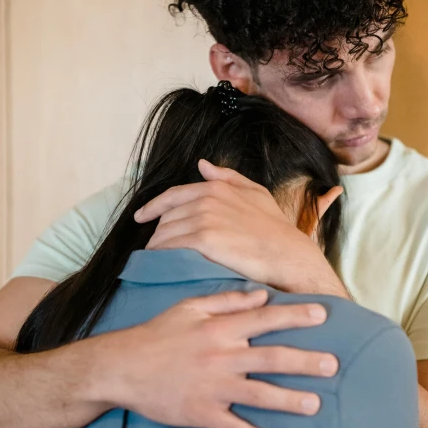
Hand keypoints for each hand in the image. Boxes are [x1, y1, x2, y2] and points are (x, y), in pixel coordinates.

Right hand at [91, 288, 337, 427]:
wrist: (122, 367)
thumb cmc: (157, 333)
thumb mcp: (189, 307)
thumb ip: (227, 300)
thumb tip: (261, 295)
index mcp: (220, 329)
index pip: (265, 319)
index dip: (296, 316)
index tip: (324, 315)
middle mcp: (222, 357)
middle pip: (272, 359)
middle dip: (306, 362)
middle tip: (333, 366)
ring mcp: (213, 387)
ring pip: (259, 395)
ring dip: (290, 401)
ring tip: (316, 406)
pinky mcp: (202, 413)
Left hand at [135, 159, 343, 294]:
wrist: (286, 254)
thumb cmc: (275, 228)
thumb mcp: (256, 193)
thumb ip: (228, 177)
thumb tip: (202, 164)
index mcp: (215, 188)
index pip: (173, 195)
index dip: (153, 206)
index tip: (141, 216)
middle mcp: (206, 200)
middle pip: (167, 217)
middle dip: (159, 232)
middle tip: (156, 247)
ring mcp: (204, 219)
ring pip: (165, 233)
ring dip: (158, 247)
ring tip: (157, 258)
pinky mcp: (203, 240)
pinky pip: (171, 247)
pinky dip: (162, 256)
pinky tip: (161, 264)